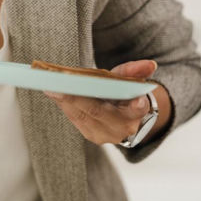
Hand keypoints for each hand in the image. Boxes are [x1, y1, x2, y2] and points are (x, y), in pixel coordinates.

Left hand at [44, 60, 159, 145]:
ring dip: (64, 101)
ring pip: (82, 116)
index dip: (135, 105)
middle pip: (98, 111)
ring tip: (49, 86)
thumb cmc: (126, 95)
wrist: (126, 120)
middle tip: (58, 85)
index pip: (137, 109)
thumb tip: (151, 64)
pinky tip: (52, 92)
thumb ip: (137, 71)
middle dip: (76, 98)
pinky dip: (64, 104)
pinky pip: (75, 119)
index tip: (133, 99)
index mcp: (137, 113)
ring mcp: (105, 135)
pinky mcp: (90, 135)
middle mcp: (121, 128)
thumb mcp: (132, 81)